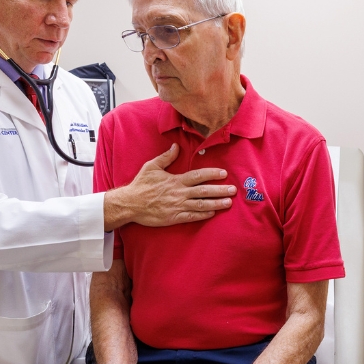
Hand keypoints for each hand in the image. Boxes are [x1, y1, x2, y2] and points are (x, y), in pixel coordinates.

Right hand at [104, 144, 235, 230]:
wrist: (130, 204)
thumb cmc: (140, 185)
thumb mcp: (151, 167)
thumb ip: (166, 157)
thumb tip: (176, 146)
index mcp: (175, 180)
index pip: (198, 176)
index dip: (212, 174)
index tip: (223, 173)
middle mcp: (179, 193)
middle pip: (203, 191)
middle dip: (220, 190)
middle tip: (233, 190)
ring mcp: (177, 206)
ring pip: (201, 205)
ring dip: (216, 203)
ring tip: (228, 203)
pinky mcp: (174, 217)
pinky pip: (191, 217)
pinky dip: (203, 215)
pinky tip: (212, 213)